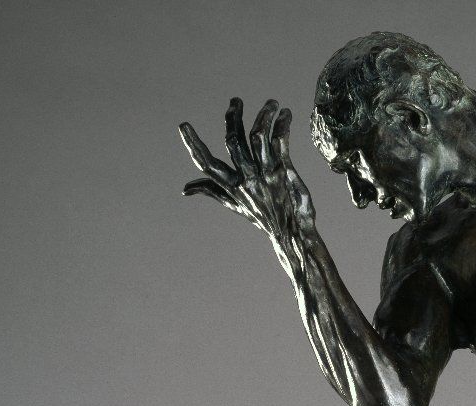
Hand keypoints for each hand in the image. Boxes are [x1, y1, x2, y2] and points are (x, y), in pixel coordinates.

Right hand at [180, 98, 314, 253]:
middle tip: (236, 101)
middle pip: (233, 141)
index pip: (207, 164)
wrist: (292, 234)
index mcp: (232, 186)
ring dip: (264, 115)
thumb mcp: (235, 205)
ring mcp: (265, 175)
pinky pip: (280, 142)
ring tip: (272, 102)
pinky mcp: (283, 172)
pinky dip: (283, 126)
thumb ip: (213, 191)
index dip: (193, 145)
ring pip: (258, 136)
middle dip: (233, 117)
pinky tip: (286, 114)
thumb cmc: (264, 218)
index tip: (183, 125)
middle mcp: (247, 179)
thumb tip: (185, 190)